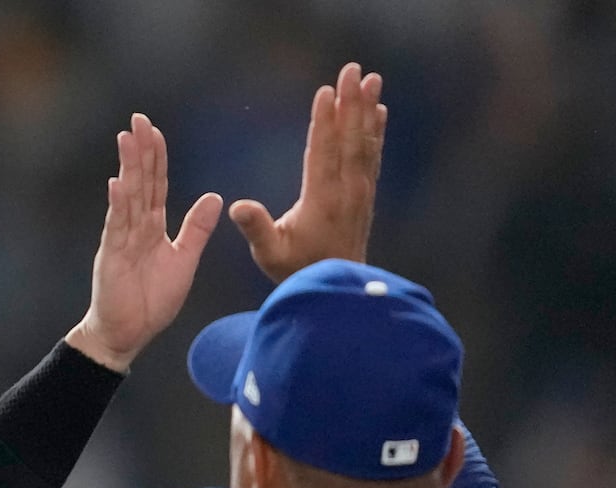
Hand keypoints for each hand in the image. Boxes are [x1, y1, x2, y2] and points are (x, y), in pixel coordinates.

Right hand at [66, 114, 222, 372]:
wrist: (127, 334)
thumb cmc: (151, 301)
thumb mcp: (184, 260)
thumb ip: (196, 229)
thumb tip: (215, 197)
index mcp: (151, 227)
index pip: (155, 184)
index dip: (156, 157)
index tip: (155, 130)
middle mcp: (134, 228)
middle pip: (140, 182)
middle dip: (140, 151)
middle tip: (138, 119)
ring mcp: (120, 240)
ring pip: (127, 197)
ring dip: (127, 168)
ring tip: (127, 139)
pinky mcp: (111, 257)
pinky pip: (116, 227)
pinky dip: (118, 205)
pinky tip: (118, 183)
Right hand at [231, 62, 385, 283]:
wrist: (337, 290)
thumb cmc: (298, 271)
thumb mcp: (269, 254)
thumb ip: (256, 228)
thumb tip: (237, 205)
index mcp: (322, 200)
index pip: (322, 152)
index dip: (323, 121)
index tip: (326, 92)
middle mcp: (346, 191)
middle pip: (349, 138)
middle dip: (350, 102)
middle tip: (354, 69)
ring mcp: (360, 192)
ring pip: (365, 143)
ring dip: (367, 110)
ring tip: (372, 80)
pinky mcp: (366, 195)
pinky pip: (372, 156)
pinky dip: (376, 132)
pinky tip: (379, 112)